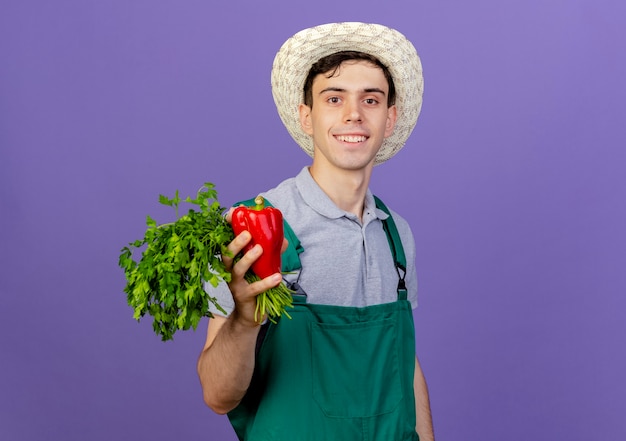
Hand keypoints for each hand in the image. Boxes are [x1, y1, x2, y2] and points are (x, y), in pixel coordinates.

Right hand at [221, 208, 283, 326]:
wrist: (249, 315)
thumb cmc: (254, 285)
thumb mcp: (261, 267)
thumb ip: (270, 253)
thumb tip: (283, 239)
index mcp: (232, 260)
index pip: (226, 240)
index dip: (227, 227)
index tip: (231, 212)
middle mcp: (229, 271)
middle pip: (226, 255)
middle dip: (235, 243)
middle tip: (247, 233)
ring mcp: (235, 284)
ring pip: (238, 270)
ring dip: (248, 258)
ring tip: (260, 249)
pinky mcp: (244, 297)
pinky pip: (255, 288)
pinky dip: (266, 283)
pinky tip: (277, 277)